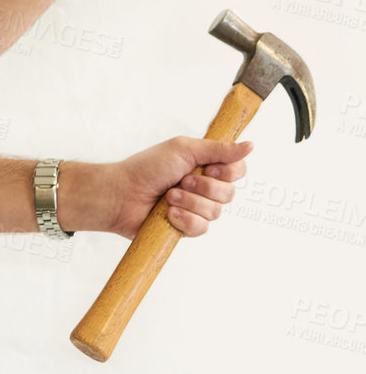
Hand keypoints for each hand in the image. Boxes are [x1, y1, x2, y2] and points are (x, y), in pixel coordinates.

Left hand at [73, 136, 251, 238]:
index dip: (227, 171)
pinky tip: (168, 213)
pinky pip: (202, 228)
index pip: (238, 170)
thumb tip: (250, 145)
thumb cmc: (148, 167)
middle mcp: (204, 188)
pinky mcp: (187, 228)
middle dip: (204, 187)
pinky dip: (184, 218)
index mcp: (205, 166)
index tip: (207, 167)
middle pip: (230, 193)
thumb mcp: (183, 150)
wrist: (122, 194)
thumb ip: (218, 149)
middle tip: (181, 180)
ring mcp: (196, 209)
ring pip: (216, 212)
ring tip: (168, 196)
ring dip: (190, 202)